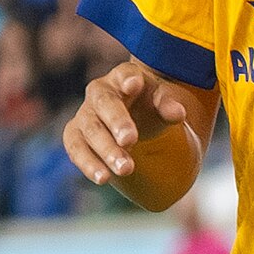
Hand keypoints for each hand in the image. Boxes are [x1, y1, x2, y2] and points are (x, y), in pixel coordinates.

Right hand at [63, 64, 191, 185]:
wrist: (133, 117)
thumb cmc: (149, 105)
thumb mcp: (163, 102)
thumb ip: (168, 105)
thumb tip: (178, 113)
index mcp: (123, 77)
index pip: (125, 74)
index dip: (128, 79)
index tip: (133, 85)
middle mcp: (99, 92)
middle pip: (105, 104)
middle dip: (117, 123)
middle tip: (131, 141)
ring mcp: (85, 114)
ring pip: (90, 130)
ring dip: (105, 150)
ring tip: (124, 170)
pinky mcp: (75, 136)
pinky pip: (77, 149)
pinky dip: (89, 164)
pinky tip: (103, 178)